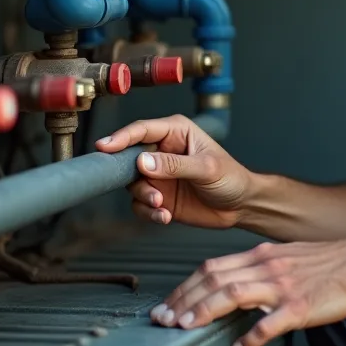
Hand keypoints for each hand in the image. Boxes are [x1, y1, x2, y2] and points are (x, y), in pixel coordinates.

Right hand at [95, 114, 251, 229]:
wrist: (241, 206)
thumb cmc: (231, 177)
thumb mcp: (206, 168)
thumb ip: (175, 165)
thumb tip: (143, 162)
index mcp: (175, 132)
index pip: (142, 130)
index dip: (121, 137)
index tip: (105, 147)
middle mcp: (162, 151)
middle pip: (129, 157)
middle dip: (130, 174)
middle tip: (143, 186)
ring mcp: (158, 175)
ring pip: (132, 184)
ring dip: (143, 196)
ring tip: (161, 204)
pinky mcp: (158, 196)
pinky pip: (140, 204)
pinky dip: (148, 212)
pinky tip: (165, 216)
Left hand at [150, 238, 345, 345]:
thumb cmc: (328, 262)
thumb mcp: (286, 257)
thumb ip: (260, 269)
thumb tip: (237, 284)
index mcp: (260, 256)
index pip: (211, 268)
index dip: (184, 287)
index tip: (168, 304)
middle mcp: (265, 267)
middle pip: (212, 280)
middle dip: (182, 300)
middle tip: (162, 319)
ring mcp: (281, 286)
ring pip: (231, 295)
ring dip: (203, 312)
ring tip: (185, 329)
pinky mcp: (299, 306)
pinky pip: (269, 323)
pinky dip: (250, 337)